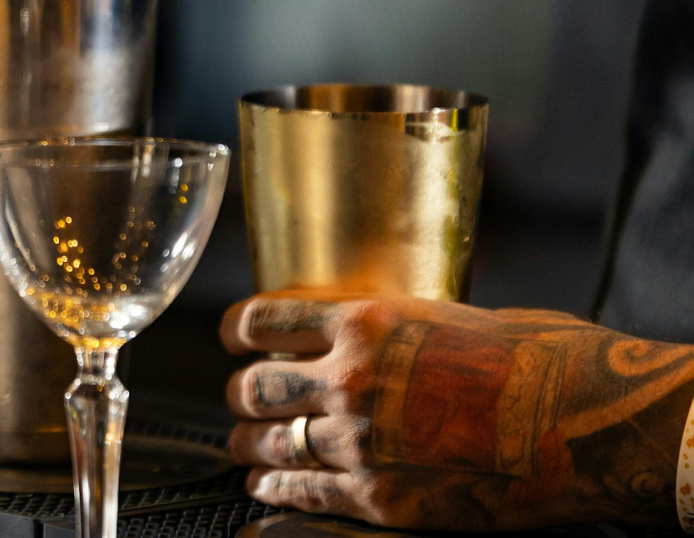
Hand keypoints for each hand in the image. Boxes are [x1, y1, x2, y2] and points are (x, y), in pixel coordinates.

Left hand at [220, 293, 693, 529]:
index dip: (237, 332)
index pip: (262, 322)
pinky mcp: (377, 498)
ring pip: (269, 442)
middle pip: (254, 387)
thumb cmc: (533, 359)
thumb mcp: (444, 314)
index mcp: (360, 322)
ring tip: (246, 447)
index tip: (233, 339)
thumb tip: (357, 338)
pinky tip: (264, 486)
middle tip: (242, 400)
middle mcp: (347, 379)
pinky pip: (301, 491)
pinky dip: (273, 488)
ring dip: (249, 445)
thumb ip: (388, 329)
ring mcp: (358, 442)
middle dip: (241, 395)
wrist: (579, 422)